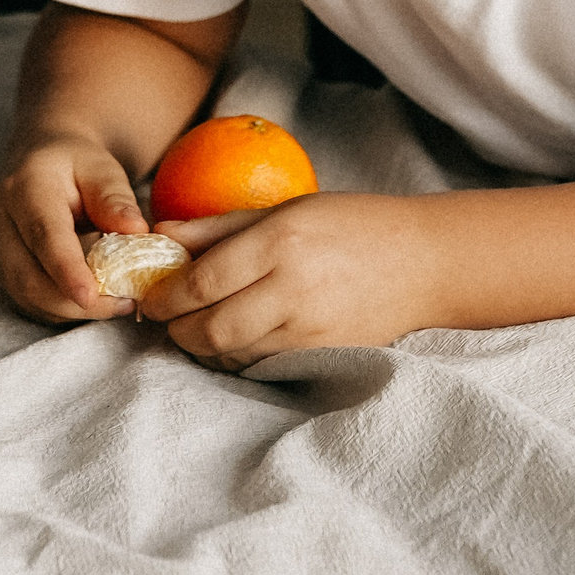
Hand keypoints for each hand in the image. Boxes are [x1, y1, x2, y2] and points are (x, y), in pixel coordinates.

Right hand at [0, 131, 151, 323]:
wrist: (42, 164)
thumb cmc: (77, 165)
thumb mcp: (101, 168)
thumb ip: (115, 198)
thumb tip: (136, 230)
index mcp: (26, 188)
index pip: (44, 235)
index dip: (65, 270)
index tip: (89, 297)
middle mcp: (3, 222)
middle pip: (28, 278)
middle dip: (73, 303)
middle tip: (124, 303)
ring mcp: (0, 251)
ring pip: (29, 297)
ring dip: (72, 310)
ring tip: (117, 302)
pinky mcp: (7, 271)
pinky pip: (32, 302)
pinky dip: (65, 310)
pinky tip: (96, 300)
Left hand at [145, 193, 444, 370]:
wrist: (425, 262)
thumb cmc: (353, 224)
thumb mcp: (287, 209)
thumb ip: (219, 227)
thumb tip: (161, 236)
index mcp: (281, 241)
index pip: (202, 281)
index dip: (164, 296)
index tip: (149, 297)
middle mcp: (293, 288)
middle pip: (210, 328)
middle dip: (178, 329)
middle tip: (167, 319)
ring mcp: (311, 329)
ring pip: (233, 353)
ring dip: (204, 346)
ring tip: (198, 327)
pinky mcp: (324, 355)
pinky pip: (263, 365)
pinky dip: (238, 357)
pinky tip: (235, 339)